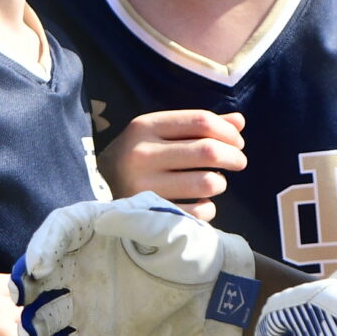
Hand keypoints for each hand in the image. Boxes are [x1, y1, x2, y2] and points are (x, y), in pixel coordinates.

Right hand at [15, 193, 259, 335]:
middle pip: (44, 271)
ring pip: (47, 310)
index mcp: (100, 229)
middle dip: (27, 286)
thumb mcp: (174, 232)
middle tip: (20, 301)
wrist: (217, 296)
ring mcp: (86, 299)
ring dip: (32, 324)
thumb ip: (140, 224)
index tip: (39, 265)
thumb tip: (102, 219)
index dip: (44, 244)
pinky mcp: (94, 333)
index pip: (61, 229)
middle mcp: (85, 263)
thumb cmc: (197, 252)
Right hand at [101, 110, 246, 220]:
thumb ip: (198, 126)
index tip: (238, 141)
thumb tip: (240, 121)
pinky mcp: (148, 214)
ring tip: (216, 182)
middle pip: (208, 150)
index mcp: (145, 127)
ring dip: (220, 183)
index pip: (201, 120)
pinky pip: (196, 212)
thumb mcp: (160, 133)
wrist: (96, 188)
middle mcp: (141, 154)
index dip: (228, 131)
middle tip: (239, 162)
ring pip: (206, 182)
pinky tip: (203, 203)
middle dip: (234, 156)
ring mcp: (143, 186)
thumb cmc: (139, 156)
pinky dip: (208, 208)